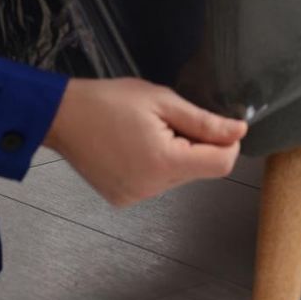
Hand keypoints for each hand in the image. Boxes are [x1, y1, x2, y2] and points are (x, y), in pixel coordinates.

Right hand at [44, 77, 247, 206]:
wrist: (60, 116)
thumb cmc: (110, 101)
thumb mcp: (162, 101)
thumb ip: (204, 121)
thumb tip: (240, 131)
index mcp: (164, 164)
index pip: (221, 164)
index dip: (228, 142)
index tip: (215, 123)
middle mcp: (151, 189)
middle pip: (200, 170)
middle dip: (197, 145)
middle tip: (169, 119)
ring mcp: (135, 197)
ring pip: (179, 177)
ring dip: (176, 155)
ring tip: (148, 131)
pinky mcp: (123, 199)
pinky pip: (156, 183)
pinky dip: (156, 165)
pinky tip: (135, 146)